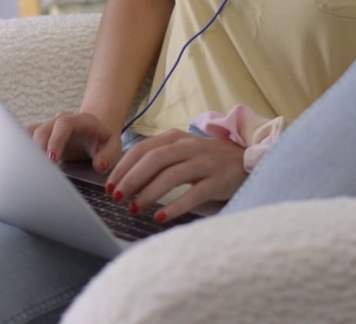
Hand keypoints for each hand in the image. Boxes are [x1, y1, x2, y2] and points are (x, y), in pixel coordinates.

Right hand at [28, 111, 121, 173]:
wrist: (95, 132)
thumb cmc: (103, 141)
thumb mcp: (113, 147)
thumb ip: (108, 156)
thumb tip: (98, 165)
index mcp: (80, 120)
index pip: (64, 124)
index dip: (56, 140)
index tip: (52, 159)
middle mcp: (61, 120)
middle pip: (43, 129)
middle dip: (38, 149)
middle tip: (39, 170)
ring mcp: (50, 126)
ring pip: (31, 133)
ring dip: (28, 150)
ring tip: (29, 168)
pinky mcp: (41, 134)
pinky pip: (25, 135)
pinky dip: (21, 146)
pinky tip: (19, 160)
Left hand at [106, 129, 247, 221]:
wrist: (246, 160)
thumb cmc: (206, 159)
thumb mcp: (181, 150)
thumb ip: (157, 157)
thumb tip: (125, 176)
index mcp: (176, 137)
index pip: (143, 149)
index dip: (124, 167)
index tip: (109, 184)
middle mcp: (189, 147)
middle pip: (154, 160)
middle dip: (131, 179)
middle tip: (117, 197)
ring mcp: (205, 163)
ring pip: (171, 176)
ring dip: (148, 194)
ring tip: (134, 209)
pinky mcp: (217, 181)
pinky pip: (193, 194)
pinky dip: (174, 206)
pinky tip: (159, 217)